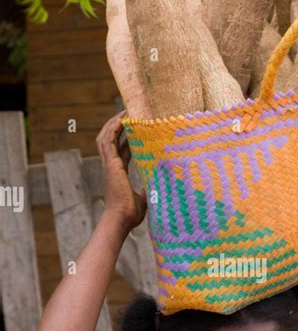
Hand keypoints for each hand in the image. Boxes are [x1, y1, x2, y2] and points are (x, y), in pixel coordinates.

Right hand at [96, 111, 146, 231]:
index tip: (137, 127)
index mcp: (118, 172)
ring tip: (125, 111)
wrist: (121, 219)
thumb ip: (148, 190)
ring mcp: (109, 164)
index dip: (128, 137)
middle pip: (112, 138)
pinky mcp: (109, 164)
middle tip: (129, 112)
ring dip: (114, 122)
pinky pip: (108, 140)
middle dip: (118, 124)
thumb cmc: (130, 214)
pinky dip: (113, 128)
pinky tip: (122, 119)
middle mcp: (112, 165)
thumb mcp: (144, 199)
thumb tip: (158, 188)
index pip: (122, 149)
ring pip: (107, 136)